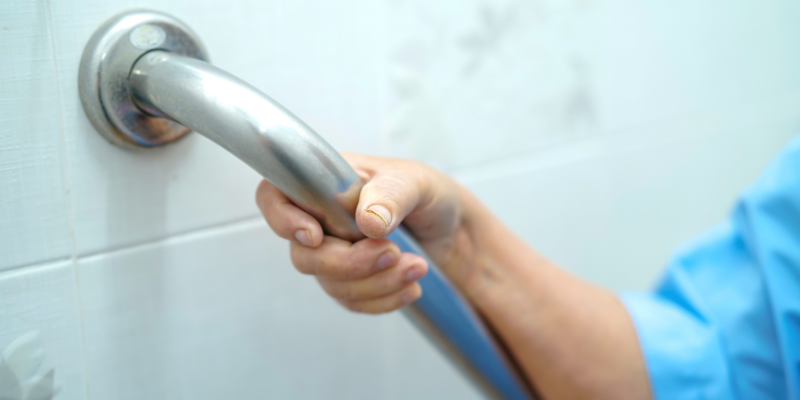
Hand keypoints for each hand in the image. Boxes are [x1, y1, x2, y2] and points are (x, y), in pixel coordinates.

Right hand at [256, 153, 468, 312]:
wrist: (450, 227)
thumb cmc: (426, 192)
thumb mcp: (415, 182)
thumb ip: (391, 195)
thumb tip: (368, 221)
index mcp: (324, 183)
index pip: (275, 196)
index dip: (282, 220)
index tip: (315, 236)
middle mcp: (320, 218)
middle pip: (304, 255)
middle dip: (350, 262)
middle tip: (393, 252)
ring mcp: (332, 252)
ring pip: (331, 283)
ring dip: (376, 282)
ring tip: (416, 266)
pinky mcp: (350, 280)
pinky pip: (352, 301)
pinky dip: (382, 299)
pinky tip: (410, 286)